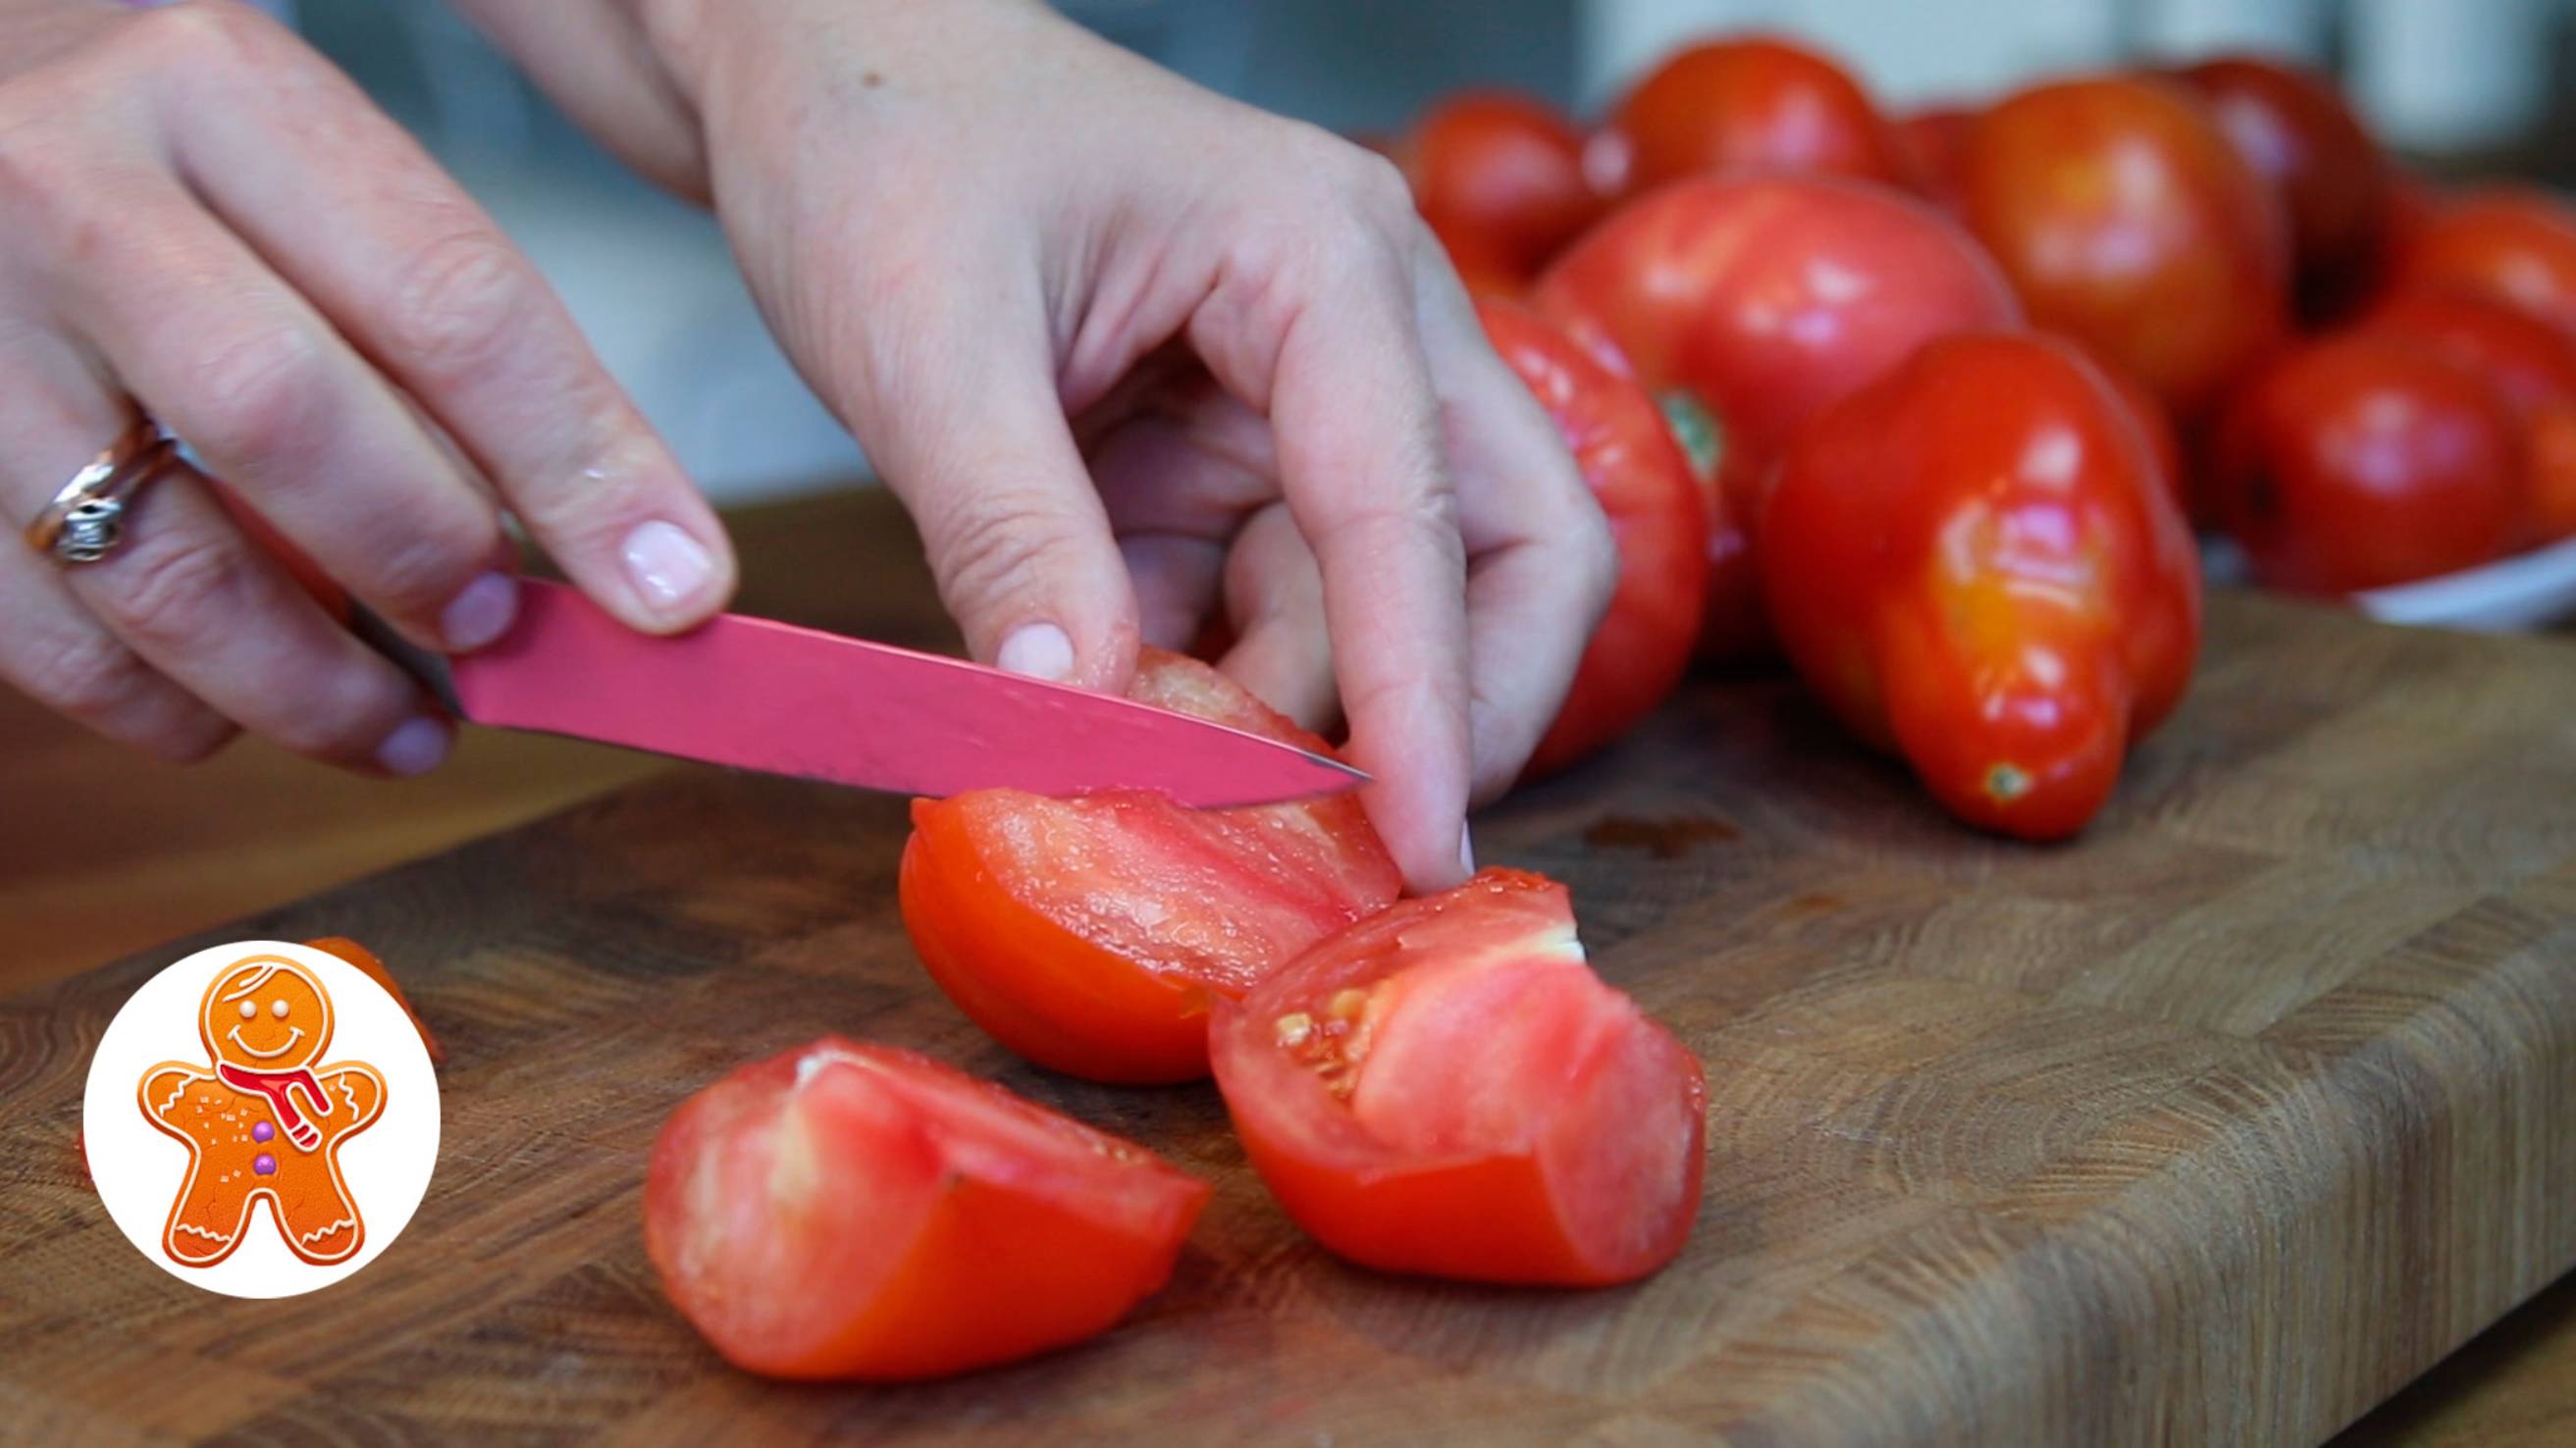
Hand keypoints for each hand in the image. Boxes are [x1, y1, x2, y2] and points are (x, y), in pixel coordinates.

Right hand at [0, 0, 731, 772]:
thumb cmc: (177, 176)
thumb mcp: (319, 187)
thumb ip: (452, 346)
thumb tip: (631, 563)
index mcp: (223, 95)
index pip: (450, 301)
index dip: (582, 469)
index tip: (675, 591)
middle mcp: (72, 192)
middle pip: (286, 422)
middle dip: (424, 560)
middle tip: (496, 634)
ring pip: (157, 562)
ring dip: (311, 687)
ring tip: (406, 727)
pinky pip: (48, 637)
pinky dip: (168, 707)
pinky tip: (241, 711)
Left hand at [646, 0, 1615, 889]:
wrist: (822, 62)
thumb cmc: (883, 137)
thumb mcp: (924, 336)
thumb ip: (1009, 529)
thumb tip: (1071, 715)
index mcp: (1323, 257)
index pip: (1419, 510)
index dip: (1429, 697)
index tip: (1427, 846)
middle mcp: (1365, 323)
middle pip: (1516, 548)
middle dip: (1462, 705)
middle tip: (1377, 849)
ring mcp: (1311, 394)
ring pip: (1387, 602)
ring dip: (1298, 711)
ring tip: (1169, 780)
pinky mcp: (1241, 453)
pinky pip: (1277, 604)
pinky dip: (1220, 682)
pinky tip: (1128, 718)